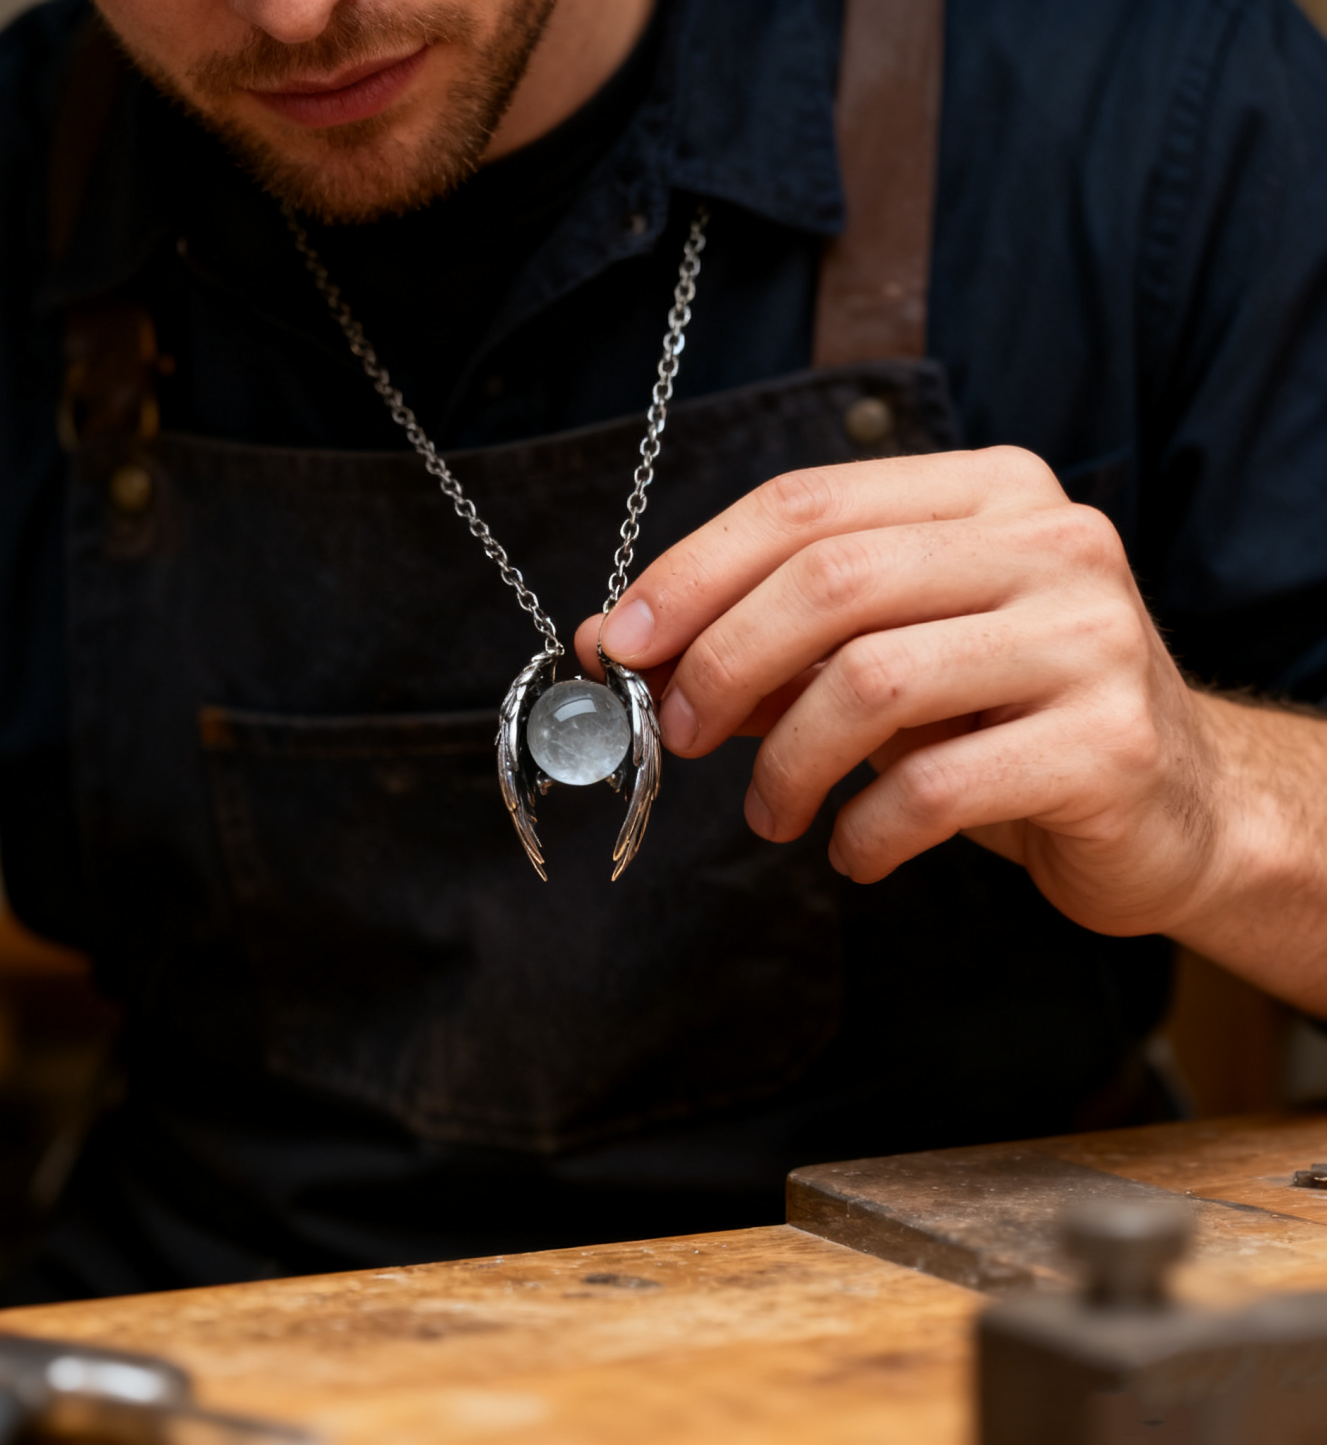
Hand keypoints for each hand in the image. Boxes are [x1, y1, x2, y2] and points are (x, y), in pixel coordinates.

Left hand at [576, 446, 1224, 942]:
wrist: (1173, 805)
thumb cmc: (1005, 720)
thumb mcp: (889, 658)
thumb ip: (771, 639)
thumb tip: (616, 642)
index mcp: (987, 494)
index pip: (807, 503)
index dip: (694, 572)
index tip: (619, 642)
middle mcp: (1048, 542)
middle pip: (830, 580)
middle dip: (720, 664)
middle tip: (678, 734)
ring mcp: (1088, 637)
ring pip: (872, 681)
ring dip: (786, 762)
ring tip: (771, 811)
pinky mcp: (1107, 742)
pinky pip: (934, 787)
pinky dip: (864, 832)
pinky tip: (854, 851)